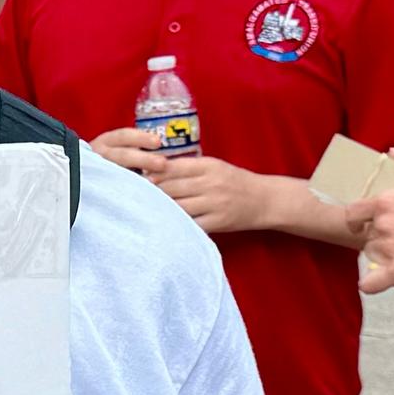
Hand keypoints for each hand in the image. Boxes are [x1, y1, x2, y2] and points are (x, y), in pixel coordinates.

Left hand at [95, 129, 272, 233]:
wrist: (264, 200)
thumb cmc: (234, 182)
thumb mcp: (214, 167)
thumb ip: (189, 167)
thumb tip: (154, 170)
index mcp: (208, 166)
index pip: (173, 168)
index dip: (151, 174)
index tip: (134, 178)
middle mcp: (210, 183)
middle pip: (172, 188)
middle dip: (150, 193)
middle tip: (129, 197)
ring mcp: (214, 204)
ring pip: (178, 207)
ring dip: (159, 210)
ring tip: (141, 213)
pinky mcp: (218, 222)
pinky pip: (191, 225)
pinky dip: (176, 226)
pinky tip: (162, 227)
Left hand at [356, 145, 393, 293]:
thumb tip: (392, 153)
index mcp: (389, 202)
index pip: (354, 211)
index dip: (358, 218)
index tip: (365, 222)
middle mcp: (386, 226)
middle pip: (366, 235)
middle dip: (379, 235)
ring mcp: (392, 251)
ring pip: (372, 256)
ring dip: (383, 256)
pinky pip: (371, 283)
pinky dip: (372, 283)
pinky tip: (379, 281)